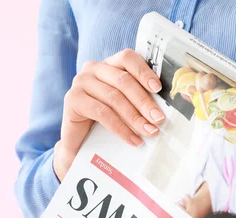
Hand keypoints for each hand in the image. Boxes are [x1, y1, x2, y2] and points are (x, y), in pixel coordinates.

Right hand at [53, 49, 165, 180]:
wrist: (79, 142)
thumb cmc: (104, 121)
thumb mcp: (122, 105)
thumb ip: (137, 98)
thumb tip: (163, 107)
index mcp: (108, 64)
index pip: (127, 58)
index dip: (144, 71)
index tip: (158, 89)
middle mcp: (92, 69)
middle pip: (123, 80)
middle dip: (144, 101)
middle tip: (159, 119)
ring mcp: (80, 82)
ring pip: (114, 98)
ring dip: (135, 117)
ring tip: (149, 132)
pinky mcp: (72, 99)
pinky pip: (102, 113)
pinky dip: (121, 128)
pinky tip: (133, 140)